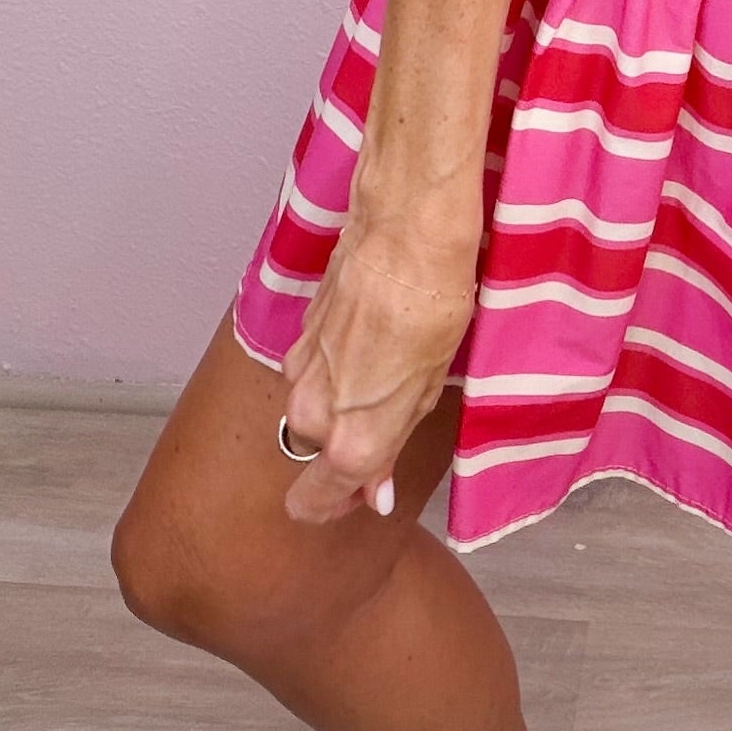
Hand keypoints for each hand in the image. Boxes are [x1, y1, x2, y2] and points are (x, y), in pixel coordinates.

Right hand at [277, 214, 476, 525]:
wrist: (405, 227)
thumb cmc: (433, 304)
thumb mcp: (429, 387)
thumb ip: (391, 443)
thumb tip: (374, 489)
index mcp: (351, 440)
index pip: (316, 500)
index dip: (338, 503)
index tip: (364, 493)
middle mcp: (313, 412)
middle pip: (314, 454)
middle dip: (343, 446)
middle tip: (390, 417)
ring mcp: (298, 370)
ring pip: (309, 410)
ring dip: (337, 404)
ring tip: (387, 370)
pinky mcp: (297, 332)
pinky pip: (310, 371)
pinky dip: (332, 368)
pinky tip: (370, 341)